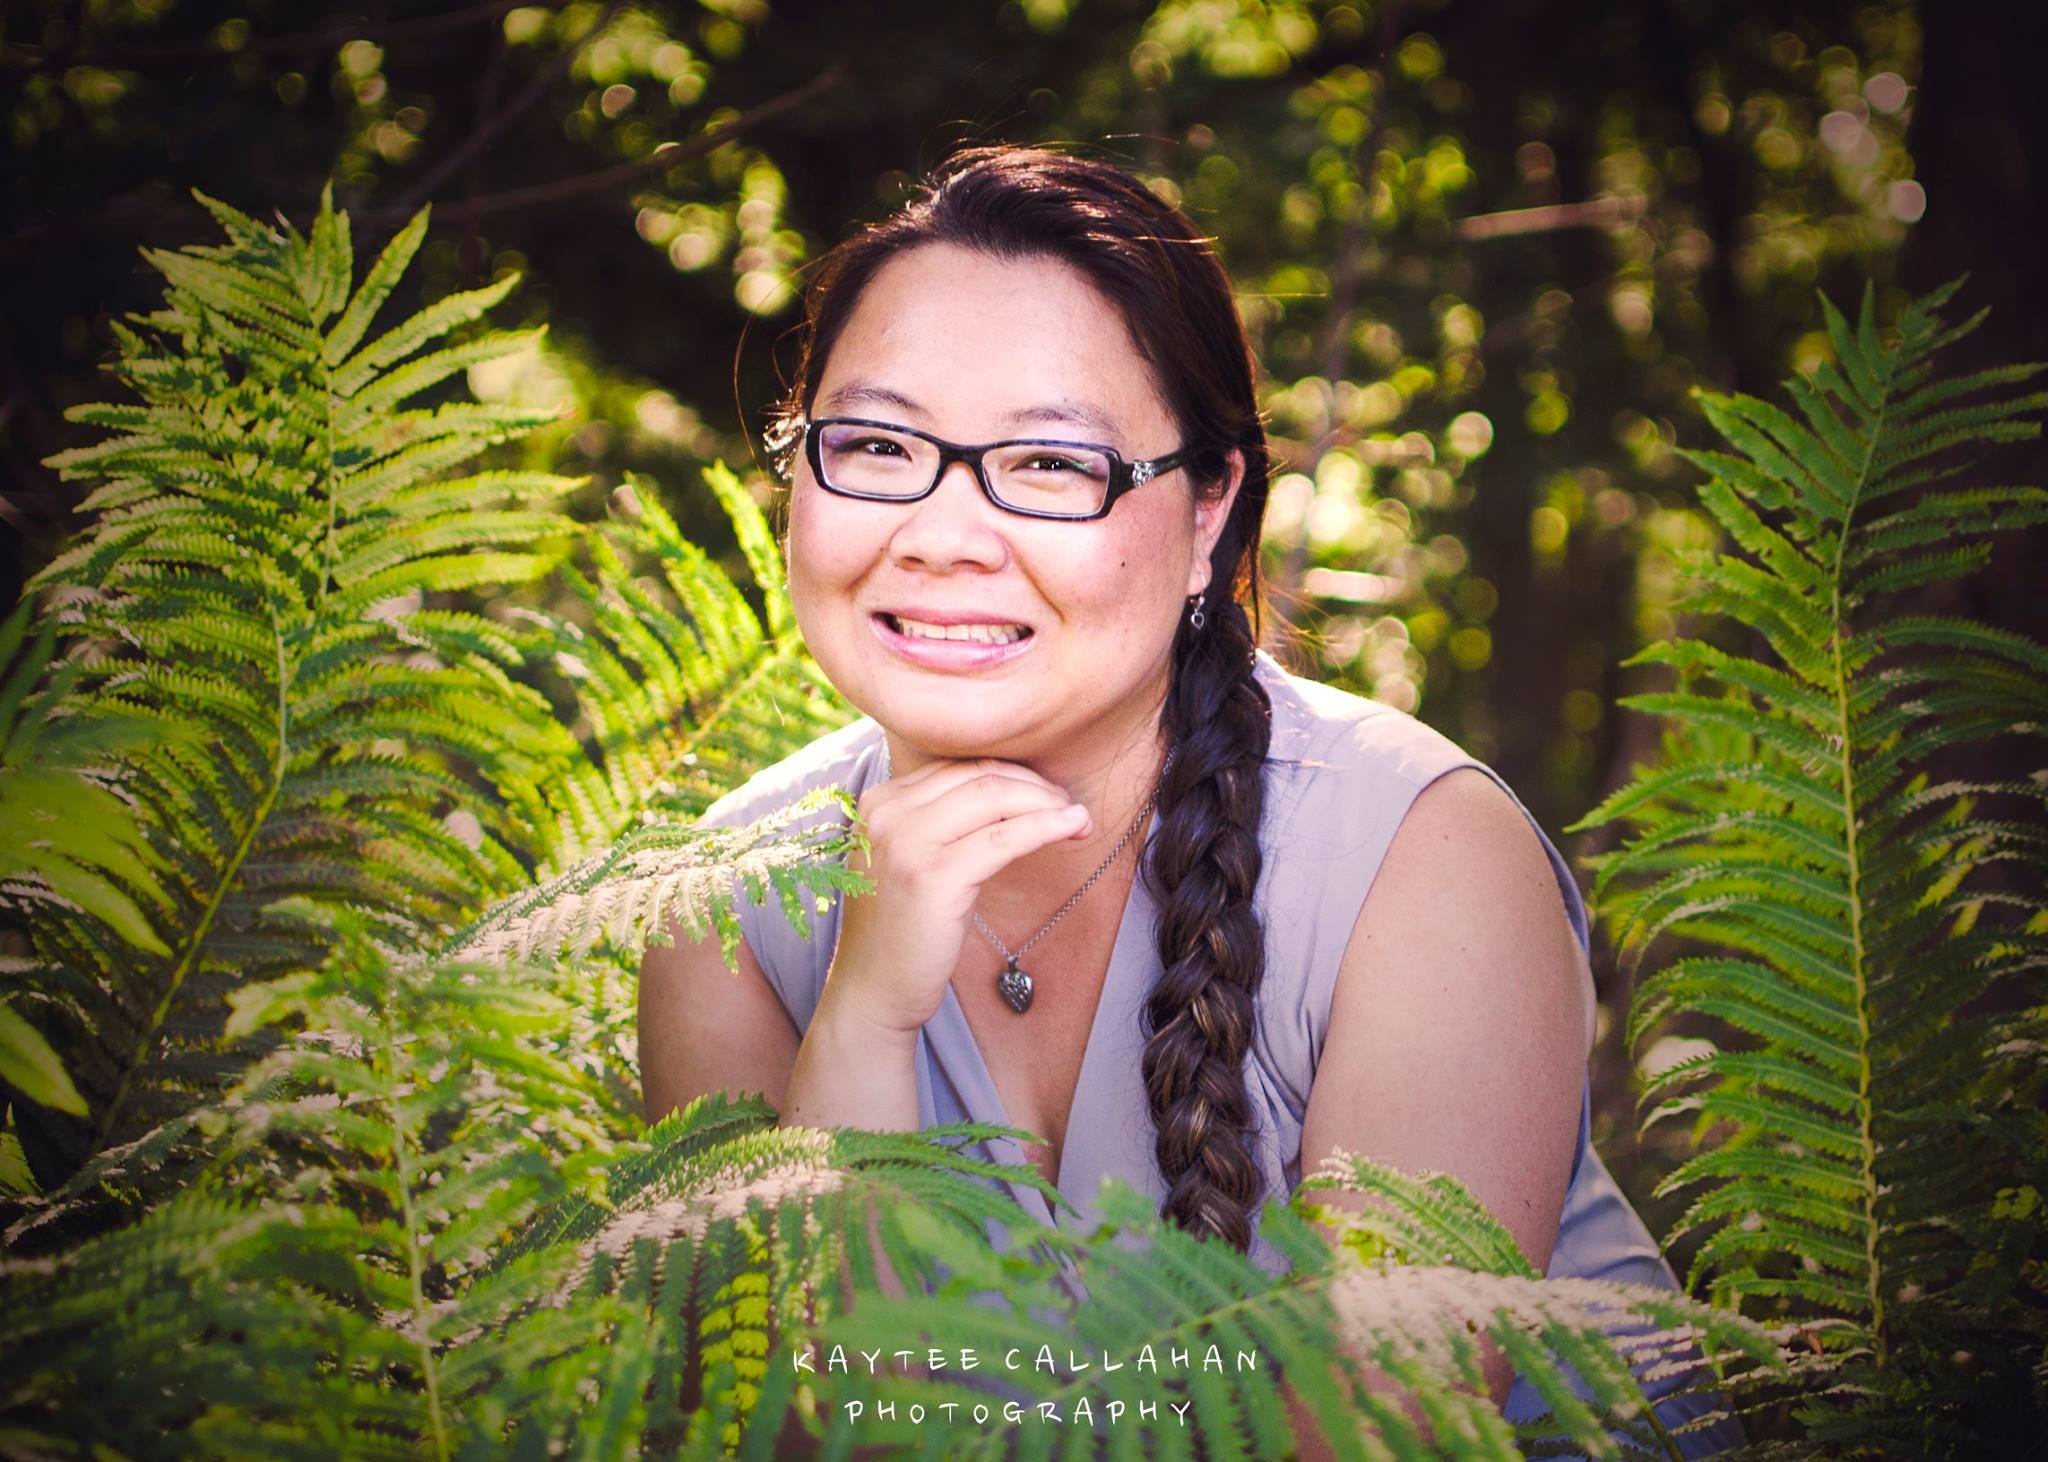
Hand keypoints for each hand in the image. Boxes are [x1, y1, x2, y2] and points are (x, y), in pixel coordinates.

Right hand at [823, 756, 1093, 1037]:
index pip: (959, 768)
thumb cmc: (900, 928)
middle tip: (1067, 804)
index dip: (1011, 774)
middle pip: (979, 777)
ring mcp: (907, 843)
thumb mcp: (907, 859)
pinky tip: (1074, 826)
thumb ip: (936, 821)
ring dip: (1047, 803)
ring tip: (1077, 818)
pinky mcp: (934, 877)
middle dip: (1034, 785)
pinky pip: (1004, 839)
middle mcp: (887, 813)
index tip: (1045, 792)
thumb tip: (1007, 793)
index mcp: (879, 801)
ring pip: (994, 798)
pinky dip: (1046, 827)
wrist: (872, 989)